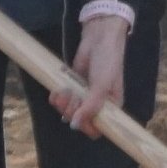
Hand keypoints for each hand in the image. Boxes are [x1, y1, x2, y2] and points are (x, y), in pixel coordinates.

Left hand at [52, 13, 127, 135]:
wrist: (99, 39)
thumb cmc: (107, 62)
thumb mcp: (102, 86)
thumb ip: (90, 107)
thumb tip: (75, 126)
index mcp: (110, 107)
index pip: (98, 128)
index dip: (87, 127)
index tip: (79, 117)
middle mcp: (96, 105)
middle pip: (79, 121)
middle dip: (72, 111)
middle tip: (71, 97)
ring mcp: (82, 97)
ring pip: (68, 112)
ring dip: (62, 104)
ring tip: (63, 91)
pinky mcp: (71, 87)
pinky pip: (60, 101)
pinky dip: (56, 98)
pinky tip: (56, 91)